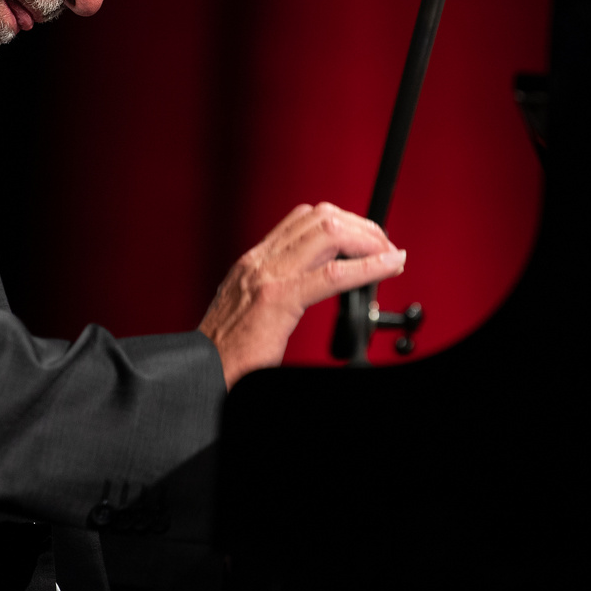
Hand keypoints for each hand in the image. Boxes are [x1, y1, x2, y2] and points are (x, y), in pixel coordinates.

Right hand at [199, 202, 406, 388]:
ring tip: (390, 255)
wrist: (201, 371)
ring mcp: (268, 276)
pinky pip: (332, 275)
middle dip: (361, 227)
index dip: (343, 222)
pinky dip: (368, 266)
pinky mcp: (278, 300)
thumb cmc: (226, 350)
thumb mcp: (248, 307)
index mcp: (254, 261)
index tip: (365, 239)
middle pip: (321, 218)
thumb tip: (310, 287)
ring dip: (368, 240)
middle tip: (385, 247)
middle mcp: (260, 260)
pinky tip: (390, 266)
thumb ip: (275, 290)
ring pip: (328, 233)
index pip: (304, 219)